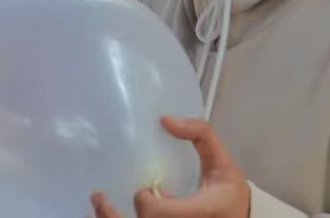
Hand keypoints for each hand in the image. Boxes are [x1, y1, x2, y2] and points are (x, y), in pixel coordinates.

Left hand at [91, 117, 249, 217]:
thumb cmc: (230, 195)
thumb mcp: (224, 163)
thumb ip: (201, 135)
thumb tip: (166, 120)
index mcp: (198, 212)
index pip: (158, 214)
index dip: (145, 202)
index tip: (146, 190)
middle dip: (114, 215)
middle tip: (99, 197)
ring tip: (98, 204)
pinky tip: (111, 213)